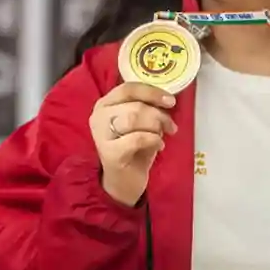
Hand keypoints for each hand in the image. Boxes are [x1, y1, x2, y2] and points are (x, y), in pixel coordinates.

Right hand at [89, 82, 177, 206]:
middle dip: (158, 115)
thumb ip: (147, 107)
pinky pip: (137, 138)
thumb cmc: (133, 148)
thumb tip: (167, 99)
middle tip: (171, 126)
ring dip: (156, 126)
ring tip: (163, 136)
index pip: (128, 88)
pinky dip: (153, 140)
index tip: (170, 101)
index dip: (152, 92)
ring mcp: (101, 135)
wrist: (123, 181)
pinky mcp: (109, 153)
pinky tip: (159, 146)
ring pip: (133, 118)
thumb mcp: (140, 123)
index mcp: (106, 104)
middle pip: (134, 105)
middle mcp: (99, 116)